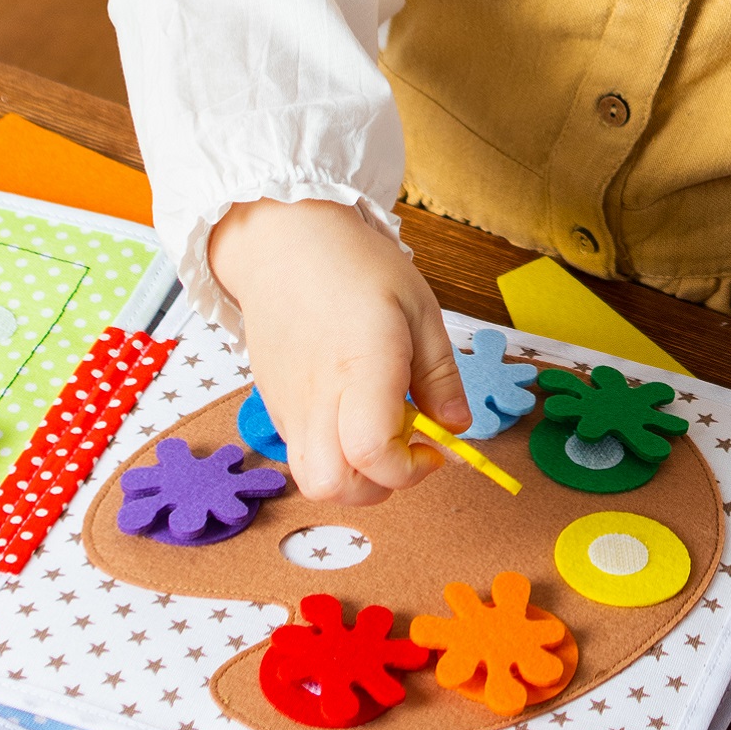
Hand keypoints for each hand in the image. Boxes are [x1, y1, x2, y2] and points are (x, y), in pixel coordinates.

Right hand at [208, 198, 470, 505]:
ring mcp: (288, 405)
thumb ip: (440, 375)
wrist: (285, 242)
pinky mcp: (274, 404)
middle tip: (409, 448)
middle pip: (334, 486)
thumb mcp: (419, 309)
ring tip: (380, 435)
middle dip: (380, 486)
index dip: (410, 469)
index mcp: (360, 368)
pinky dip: (331, 455)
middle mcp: (317, 397)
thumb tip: (456, 426)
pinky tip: (352, 416)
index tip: (436, 447)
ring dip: (353, 479)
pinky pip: (300, 453)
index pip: (372, 454)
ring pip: (311, 480)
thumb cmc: (357, 267)